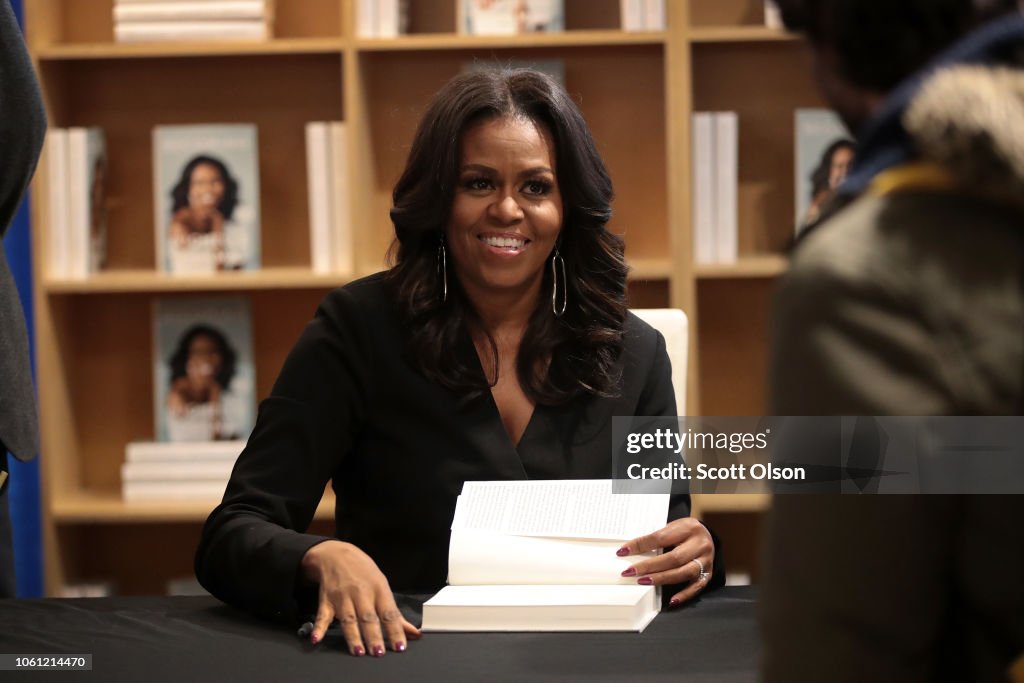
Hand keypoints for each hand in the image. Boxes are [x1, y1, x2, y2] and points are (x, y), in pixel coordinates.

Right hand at [300, 540, 420, 656]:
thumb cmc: (363, 573)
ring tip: (358, 651)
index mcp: (379, 589)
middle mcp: (361, 593)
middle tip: (378, 653)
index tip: (400, 646)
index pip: (389, 613)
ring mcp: (342, 597)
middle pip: (368, 618)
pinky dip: (319, 628)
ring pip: (348, 619)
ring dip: (353, 636)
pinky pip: (322, 616)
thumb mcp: (382, 587)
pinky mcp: (326, 601)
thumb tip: (414, 633)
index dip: (395, 630)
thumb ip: (395, 613)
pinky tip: (317, 639)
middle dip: (374, 636)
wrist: (336, 555)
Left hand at [617, 517, 714, 606]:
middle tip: (631, 571)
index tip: (624, 551)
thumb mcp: (673, 527)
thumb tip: (631, 551)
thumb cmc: (684, 532)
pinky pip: (696, 587)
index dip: (641, 545)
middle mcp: (700, 544)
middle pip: (673, 558)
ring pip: (683, 573)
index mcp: (688, 527)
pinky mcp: (708, 573)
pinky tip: (671, 601)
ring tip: (643, 581)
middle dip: (650, 566)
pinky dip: (684, 595)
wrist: (707, 534)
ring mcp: (706, 560)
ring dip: (661, 579)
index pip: (661, 538)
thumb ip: (657, 538)